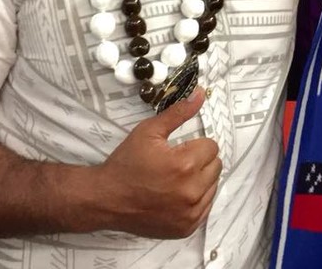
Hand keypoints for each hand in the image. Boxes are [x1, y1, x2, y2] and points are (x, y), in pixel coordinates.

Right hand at [96, 88, 221, 237]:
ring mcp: (190, 213)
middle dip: (199, 161)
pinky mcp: (187, 227)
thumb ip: (179, 112)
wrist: (106, 199)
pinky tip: (176, 195)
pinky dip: (196, 199)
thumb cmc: (126, 164)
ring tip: (175, 179)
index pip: (211, 146)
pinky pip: (206, 206)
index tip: (178, 150)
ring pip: (213, 186)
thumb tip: (201, 93)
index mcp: (185, 164)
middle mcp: (191, 191)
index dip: (194, 145)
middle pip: (215, 166)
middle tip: (176, 164)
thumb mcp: (149, 131)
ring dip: (200, 180)